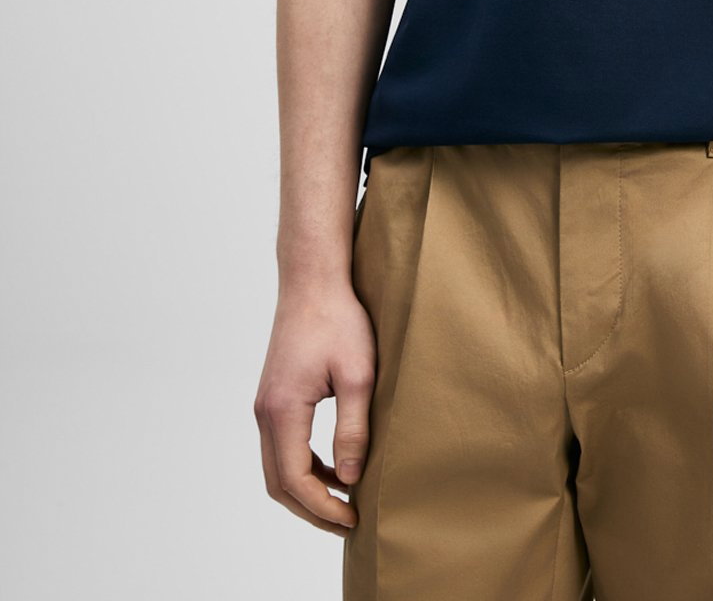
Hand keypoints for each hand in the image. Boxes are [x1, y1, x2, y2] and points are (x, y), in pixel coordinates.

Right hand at [254, 284, 375, 533]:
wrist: (312, 280)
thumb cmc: (338, 319)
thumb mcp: (357, 375)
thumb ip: (353, 428)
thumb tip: (350, 479)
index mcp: (283, 409)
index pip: (295, 479)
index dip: (323, 507)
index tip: (354, 518)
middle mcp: (265, 412)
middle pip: (278, 483)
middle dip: (311, 510)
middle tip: (348, 522)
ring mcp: (265, 404)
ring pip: (276, 467)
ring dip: (306, 490)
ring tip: (344, 502)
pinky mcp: (273, 397)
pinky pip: (281, 447)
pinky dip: (303, 466)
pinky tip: (333, 468)